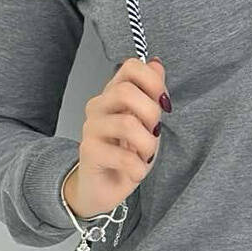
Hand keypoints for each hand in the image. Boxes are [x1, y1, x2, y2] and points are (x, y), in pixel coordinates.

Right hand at [67, 56, 169, 218]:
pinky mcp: (88, 152)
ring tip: (145, 156)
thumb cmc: (125, 153)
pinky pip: (124, 157)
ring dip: (147, 145)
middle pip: (126, 92)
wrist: (102, 187)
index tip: (162, 103)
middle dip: (151, 114)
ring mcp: (91, 128)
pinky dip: (138, 168)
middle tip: (154, 132)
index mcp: (113, 93)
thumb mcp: (146, 121)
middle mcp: (99, 106)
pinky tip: (135, 171)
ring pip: (128, 124)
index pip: (130, 66)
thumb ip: (151, 93)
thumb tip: (156, 63)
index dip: (152, 81)